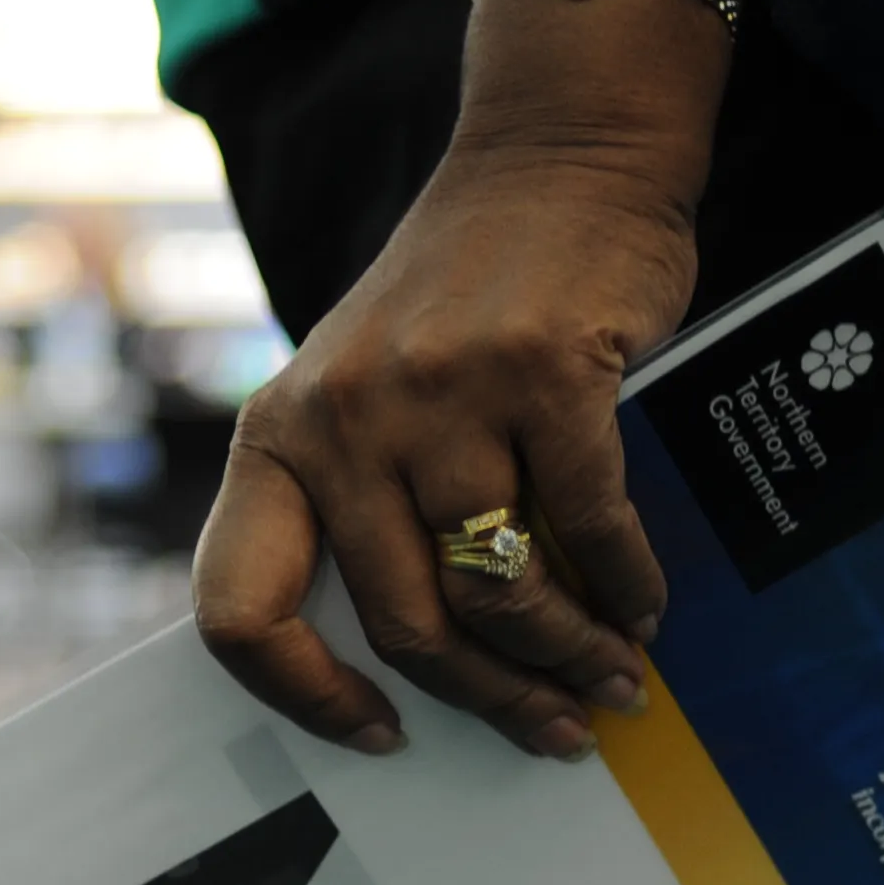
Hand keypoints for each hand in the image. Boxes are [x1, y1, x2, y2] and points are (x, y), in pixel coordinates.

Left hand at [194, 141, 692, 760]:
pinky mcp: (538, 371)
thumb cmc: (466, 294)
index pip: (239, 607)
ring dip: (568, 654)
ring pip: (498, 588)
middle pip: (405, 623)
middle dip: (490, 699)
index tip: (377, 732)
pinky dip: (625, 584)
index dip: (300, 695)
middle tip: (553, 729)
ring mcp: (436, 393)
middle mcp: (340, 418)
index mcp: (278, 434)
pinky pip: (588, 522)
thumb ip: (369, 502)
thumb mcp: (368, 391)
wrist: (555, 152)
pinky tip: (645, 607)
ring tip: (613, 678)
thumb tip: (442, 659)